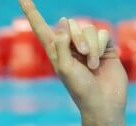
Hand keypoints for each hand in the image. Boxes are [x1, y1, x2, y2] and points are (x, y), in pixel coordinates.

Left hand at [18, 0, 127, 115]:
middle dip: (77, 36)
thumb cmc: (81, 90)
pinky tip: (100, 61)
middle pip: (71, 24)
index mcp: (55, 52)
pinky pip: (102, 33)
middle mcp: (70, 46)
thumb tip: (63, 22)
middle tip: (81, 53)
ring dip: (90, 45)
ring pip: (88, 28)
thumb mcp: (65, 68)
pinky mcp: (104, 47)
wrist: (103, 102)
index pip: (41, 28)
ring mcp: (88, 46)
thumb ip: (61, 44)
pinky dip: (101, 46)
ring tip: (92, 64)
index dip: (32, 13)